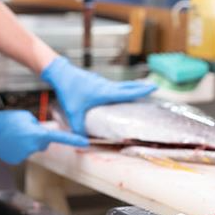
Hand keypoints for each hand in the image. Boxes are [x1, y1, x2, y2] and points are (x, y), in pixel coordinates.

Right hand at [0, 109, 88, 163]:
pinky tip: (9, 142)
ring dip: (26, 143)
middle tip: (24, 129)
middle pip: (43, 143)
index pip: (60, 137)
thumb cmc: (5, 120)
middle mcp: (33, 146)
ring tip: (13, 135)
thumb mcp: (26, 117)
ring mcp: (24, 155)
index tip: (85, 143)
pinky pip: (22, 154)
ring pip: (31, 149)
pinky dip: (17, 149)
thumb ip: (37, 126)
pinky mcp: (15, 160)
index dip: (74, 140)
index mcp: (37, 134)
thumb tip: (40, 132)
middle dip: (38, 138)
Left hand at [41, 57, 156, 134]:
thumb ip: (78, 128)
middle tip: (153, 87)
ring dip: (130, 87)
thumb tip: (83, 142)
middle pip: (127, 86)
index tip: (154, 87)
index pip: (127, 92)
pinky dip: (119, 88)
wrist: (60, 72)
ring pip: (120, 85)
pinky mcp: (96, 81)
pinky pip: (112, 85)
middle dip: (140, 87)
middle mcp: (106, 86)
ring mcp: (101, 82)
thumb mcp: (73, 113)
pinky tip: (117, 92)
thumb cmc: (68, 91)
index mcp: (105, 93)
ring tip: (140, 89)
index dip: (141, 91)